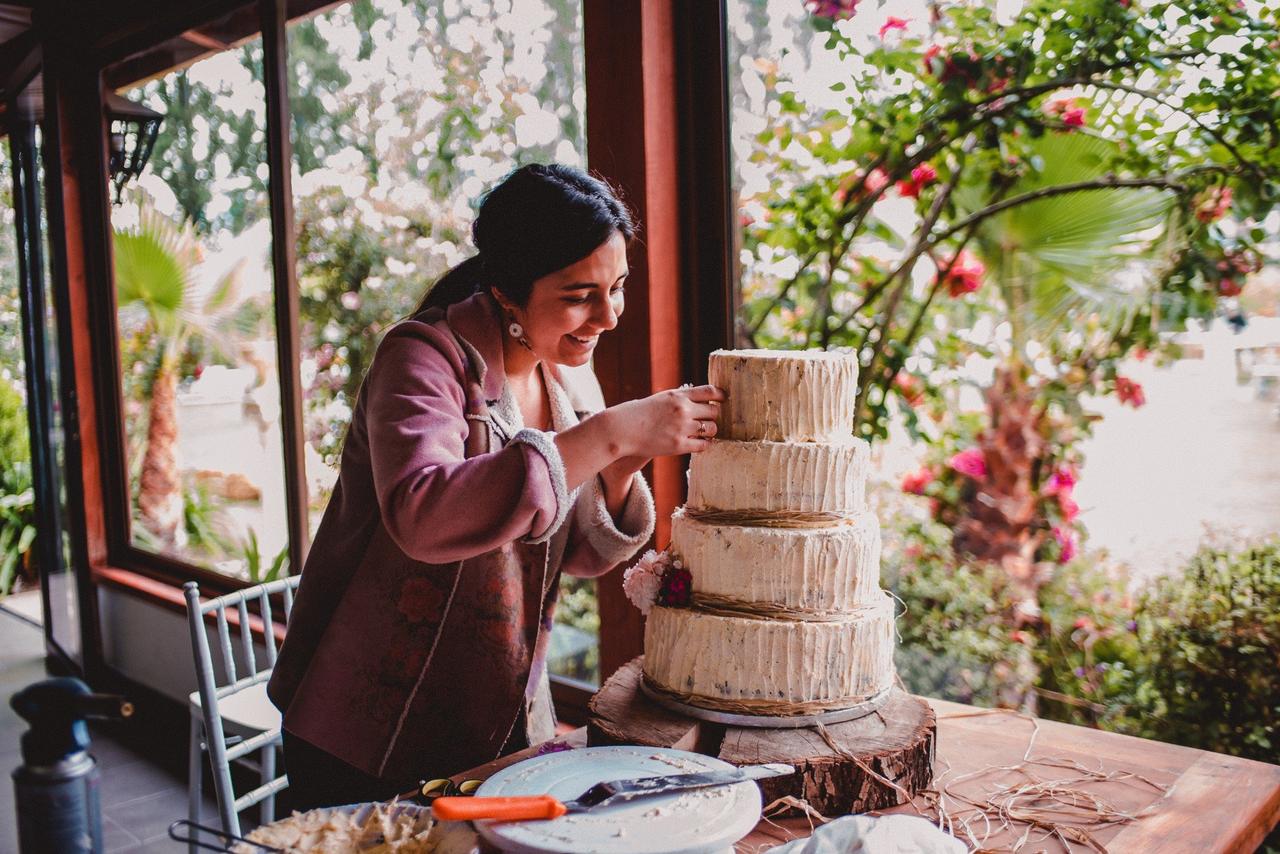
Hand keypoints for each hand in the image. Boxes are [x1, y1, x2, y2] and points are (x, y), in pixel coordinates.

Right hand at [606, 384, 725, 458]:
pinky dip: (705, 444)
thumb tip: (702, 400)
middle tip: (709, 419)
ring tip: (704, 432)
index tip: (723, 399)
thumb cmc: (640, 413)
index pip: (710, 391)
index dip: (721, 395)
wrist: (622, 429)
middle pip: (715, 412)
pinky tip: (699, 442)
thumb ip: (681, 398)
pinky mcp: (679, 445)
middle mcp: (683, 410)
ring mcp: (682, 428)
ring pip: (712, 429)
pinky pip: (703, 445)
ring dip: (711, 431)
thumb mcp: (661, 398)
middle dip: (714, 416)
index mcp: (678, 395)